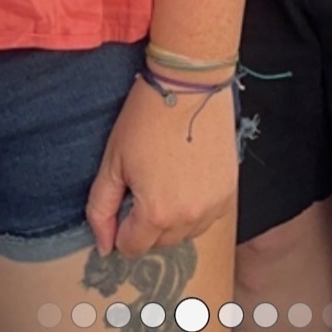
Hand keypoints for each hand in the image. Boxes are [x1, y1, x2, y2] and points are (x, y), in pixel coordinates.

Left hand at [86, 75, 236, 258]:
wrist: (190, 84)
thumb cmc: (146, 118)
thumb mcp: (112, 162)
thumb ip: (101, 209)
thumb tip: (103, 247)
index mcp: (156, 214)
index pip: (131, 247)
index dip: (120, 229)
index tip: (123, 202)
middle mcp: (189, 218)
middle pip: (159, 243)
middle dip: (145, 223)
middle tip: (142, 184)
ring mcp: (213, 207)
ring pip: (185, 233)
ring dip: (172, 219)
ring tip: (165, 179)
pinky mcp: (230, 192)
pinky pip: (207, 217)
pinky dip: (195, 207)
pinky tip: (187, 179)